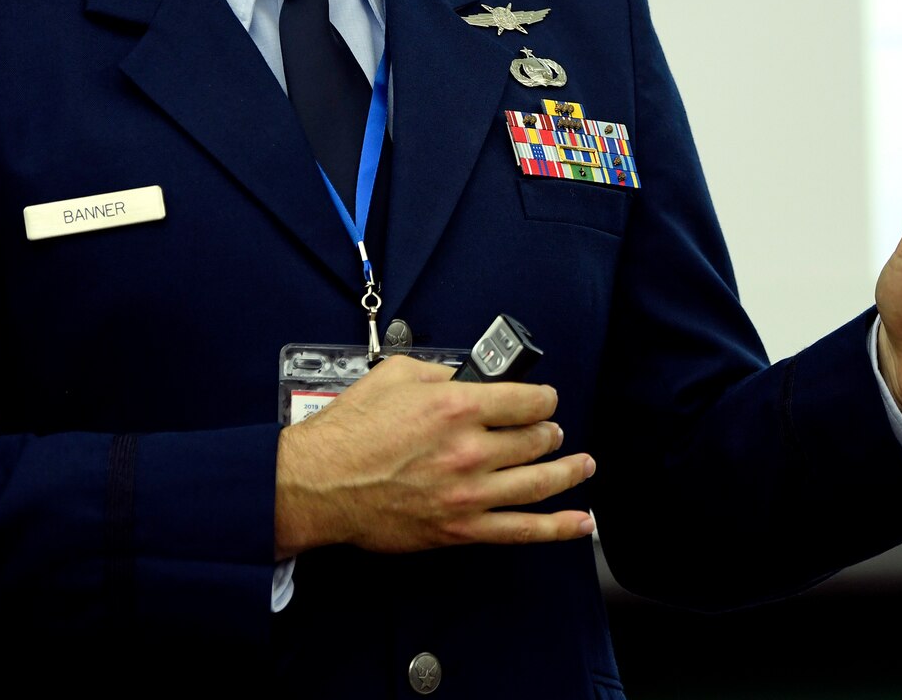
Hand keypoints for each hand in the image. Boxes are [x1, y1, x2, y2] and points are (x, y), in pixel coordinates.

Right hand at [274, 353, 595, 557]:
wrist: (319, 483)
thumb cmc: (351, 430)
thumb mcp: (397, 375)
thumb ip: (441, 372)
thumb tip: (465, 376)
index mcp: (458, 407)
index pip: (528, 400)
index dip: (542, 398)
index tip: (543, 401)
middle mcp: (470, 449)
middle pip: (536, 440)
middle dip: (548, 433)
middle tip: (549, 432)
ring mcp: (469, 493)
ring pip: (539, 482)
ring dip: (568, 471)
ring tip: (582, 464)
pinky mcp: (460, 528)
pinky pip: (521, 530)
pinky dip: (557, 528)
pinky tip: (580, 522)